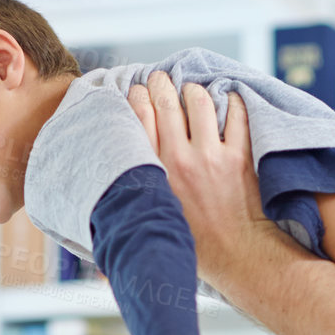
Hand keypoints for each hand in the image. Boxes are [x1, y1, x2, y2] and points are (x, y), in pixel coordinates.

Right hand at [127, 74, 296, 285]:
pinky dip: (231, 102)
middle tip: (161, 78)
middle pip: (166, 103)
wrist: (236, 255)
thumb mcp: (151, 221)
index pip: (138, 118)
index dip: (137, 96)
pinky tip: (227, 100)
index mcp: (153, 175)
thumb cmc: (194, 246)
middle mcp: (179, 160)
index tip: (137, 90)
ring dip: (194, 90)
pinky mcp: (239, 157)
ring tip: (192, 91)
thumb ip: (130, 203)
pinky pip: (236, 116)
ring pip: (200, 102)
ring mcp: (211, 157)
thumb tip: (95, 222)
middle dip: (161, 83)